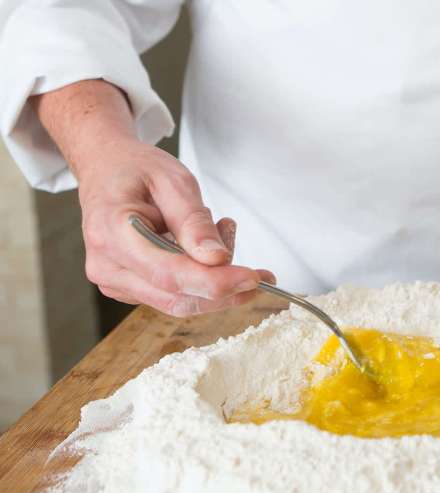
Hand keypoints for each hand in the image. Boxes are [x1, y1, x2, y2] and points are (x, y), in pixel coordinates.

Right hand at [78, 137, 274, 316]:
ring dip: (214, 279)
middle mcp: (107, 266)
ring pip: (180, 301)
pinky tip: (206, 246)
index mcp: (112, 233)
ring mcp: (115, 281)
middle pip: (177, 297)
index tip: (253, 278)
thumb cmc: (135, 169)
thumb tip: (216, 259)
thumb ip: (194, 222)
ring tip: (223, 232)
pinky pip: (174, 295)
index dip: (215, 282)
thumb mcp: (173, 181)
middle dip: (224, 287)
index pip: (169, 274)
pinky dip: (201, 278)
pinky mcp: (129, 288)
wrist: (106, 168)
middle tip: (258, 270)